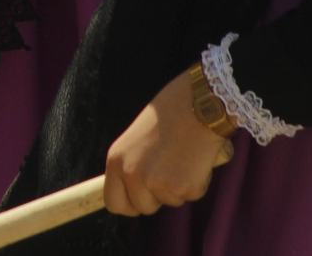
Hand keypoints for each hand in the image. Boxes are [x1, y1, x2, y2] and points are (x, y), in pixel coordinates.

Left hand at [105, 72, 234, 215]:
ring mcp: (157, 183)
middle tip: (169, 170)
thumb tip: (136, 188)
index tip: (140, 200)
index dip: (129, 204)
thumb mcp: (136, 139)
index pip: (114, 202)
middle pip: (143, 207)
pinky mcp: (183, 187)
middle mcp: (132, 174)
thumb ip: (133, 163)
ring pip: (170, 202)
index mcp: (116, 160)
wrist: (197, 104)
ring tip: (182, 157)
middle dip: (158, 196)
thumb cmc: (169, 114)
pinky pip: (192, 195)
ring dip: (179, 187)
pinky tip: (197, 158)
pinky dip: (198, 182)